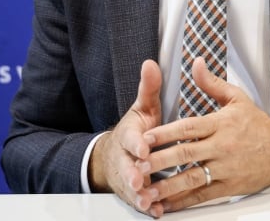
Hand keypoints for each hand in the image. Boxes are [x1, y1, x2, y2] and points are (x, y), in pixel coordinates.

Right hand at [90, 59, 164, 216]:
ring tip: (147, 201)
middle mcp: (125, 158)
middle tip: (139, 180)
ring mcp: (128, 177)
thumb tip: (151, 63)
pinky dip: (147, 208)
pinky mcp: (134, 192)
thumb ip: (148, 88)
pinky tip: (156, 212)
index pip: (130, 139)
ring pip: (130, 188)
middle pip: (126, 167)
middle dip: (132, 174)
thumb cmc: (136, 130)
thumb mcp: (142, 108)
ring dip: (139, 195)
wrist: (114, 155)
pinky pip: (138, 202)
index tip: (143, 147)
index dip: (136, 143)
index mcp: (128, 136)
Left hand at [141, 58, 269, 212]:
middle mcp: (222, 147)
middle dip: (160, 161)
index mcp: (221, 123)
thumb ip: (212, 83)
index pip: (189, 127)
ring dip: (168, 186)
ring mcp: (225, 169)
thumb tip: (196, 63)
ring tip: (148, 190)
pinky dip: (184, 201)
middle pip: (186, 154)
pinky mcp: (229, 187)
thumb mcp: (237, 98)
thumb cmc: (258, 125)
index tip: (146, 138)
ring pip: (192, 178)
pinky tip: (168, 204)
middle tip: (139, 166)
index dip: (166, 133)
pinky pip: (203, 195)